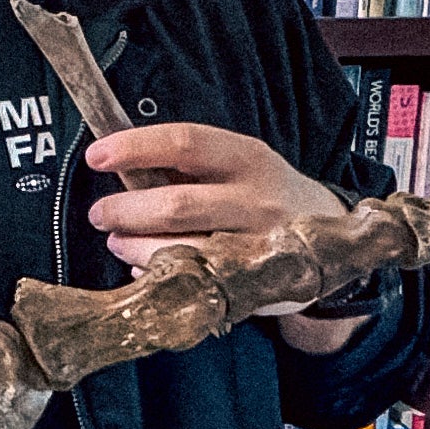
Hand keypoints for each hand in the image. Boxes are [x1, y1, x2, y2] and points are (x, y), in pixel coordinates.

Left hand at [84, 123, 343, 314]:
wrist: (333, 236)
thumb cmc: (262, 193)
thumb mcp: (235, 165)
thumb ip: (183, 165)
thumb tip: (116, 165)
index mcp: (246, 157)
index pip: (184, 143)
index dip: (135, 147)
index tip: (96, 155)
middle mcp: (256, 200)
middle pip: (176, 205)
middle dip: (124, 210)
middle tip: (100, 213)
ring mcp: (256, 246)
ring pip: (180, 251)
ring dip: (134, 247)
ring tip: (118, 240)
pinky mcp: (253, 285)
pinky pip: (193, 282)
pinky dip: (159, 275)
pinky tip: (148, 267)